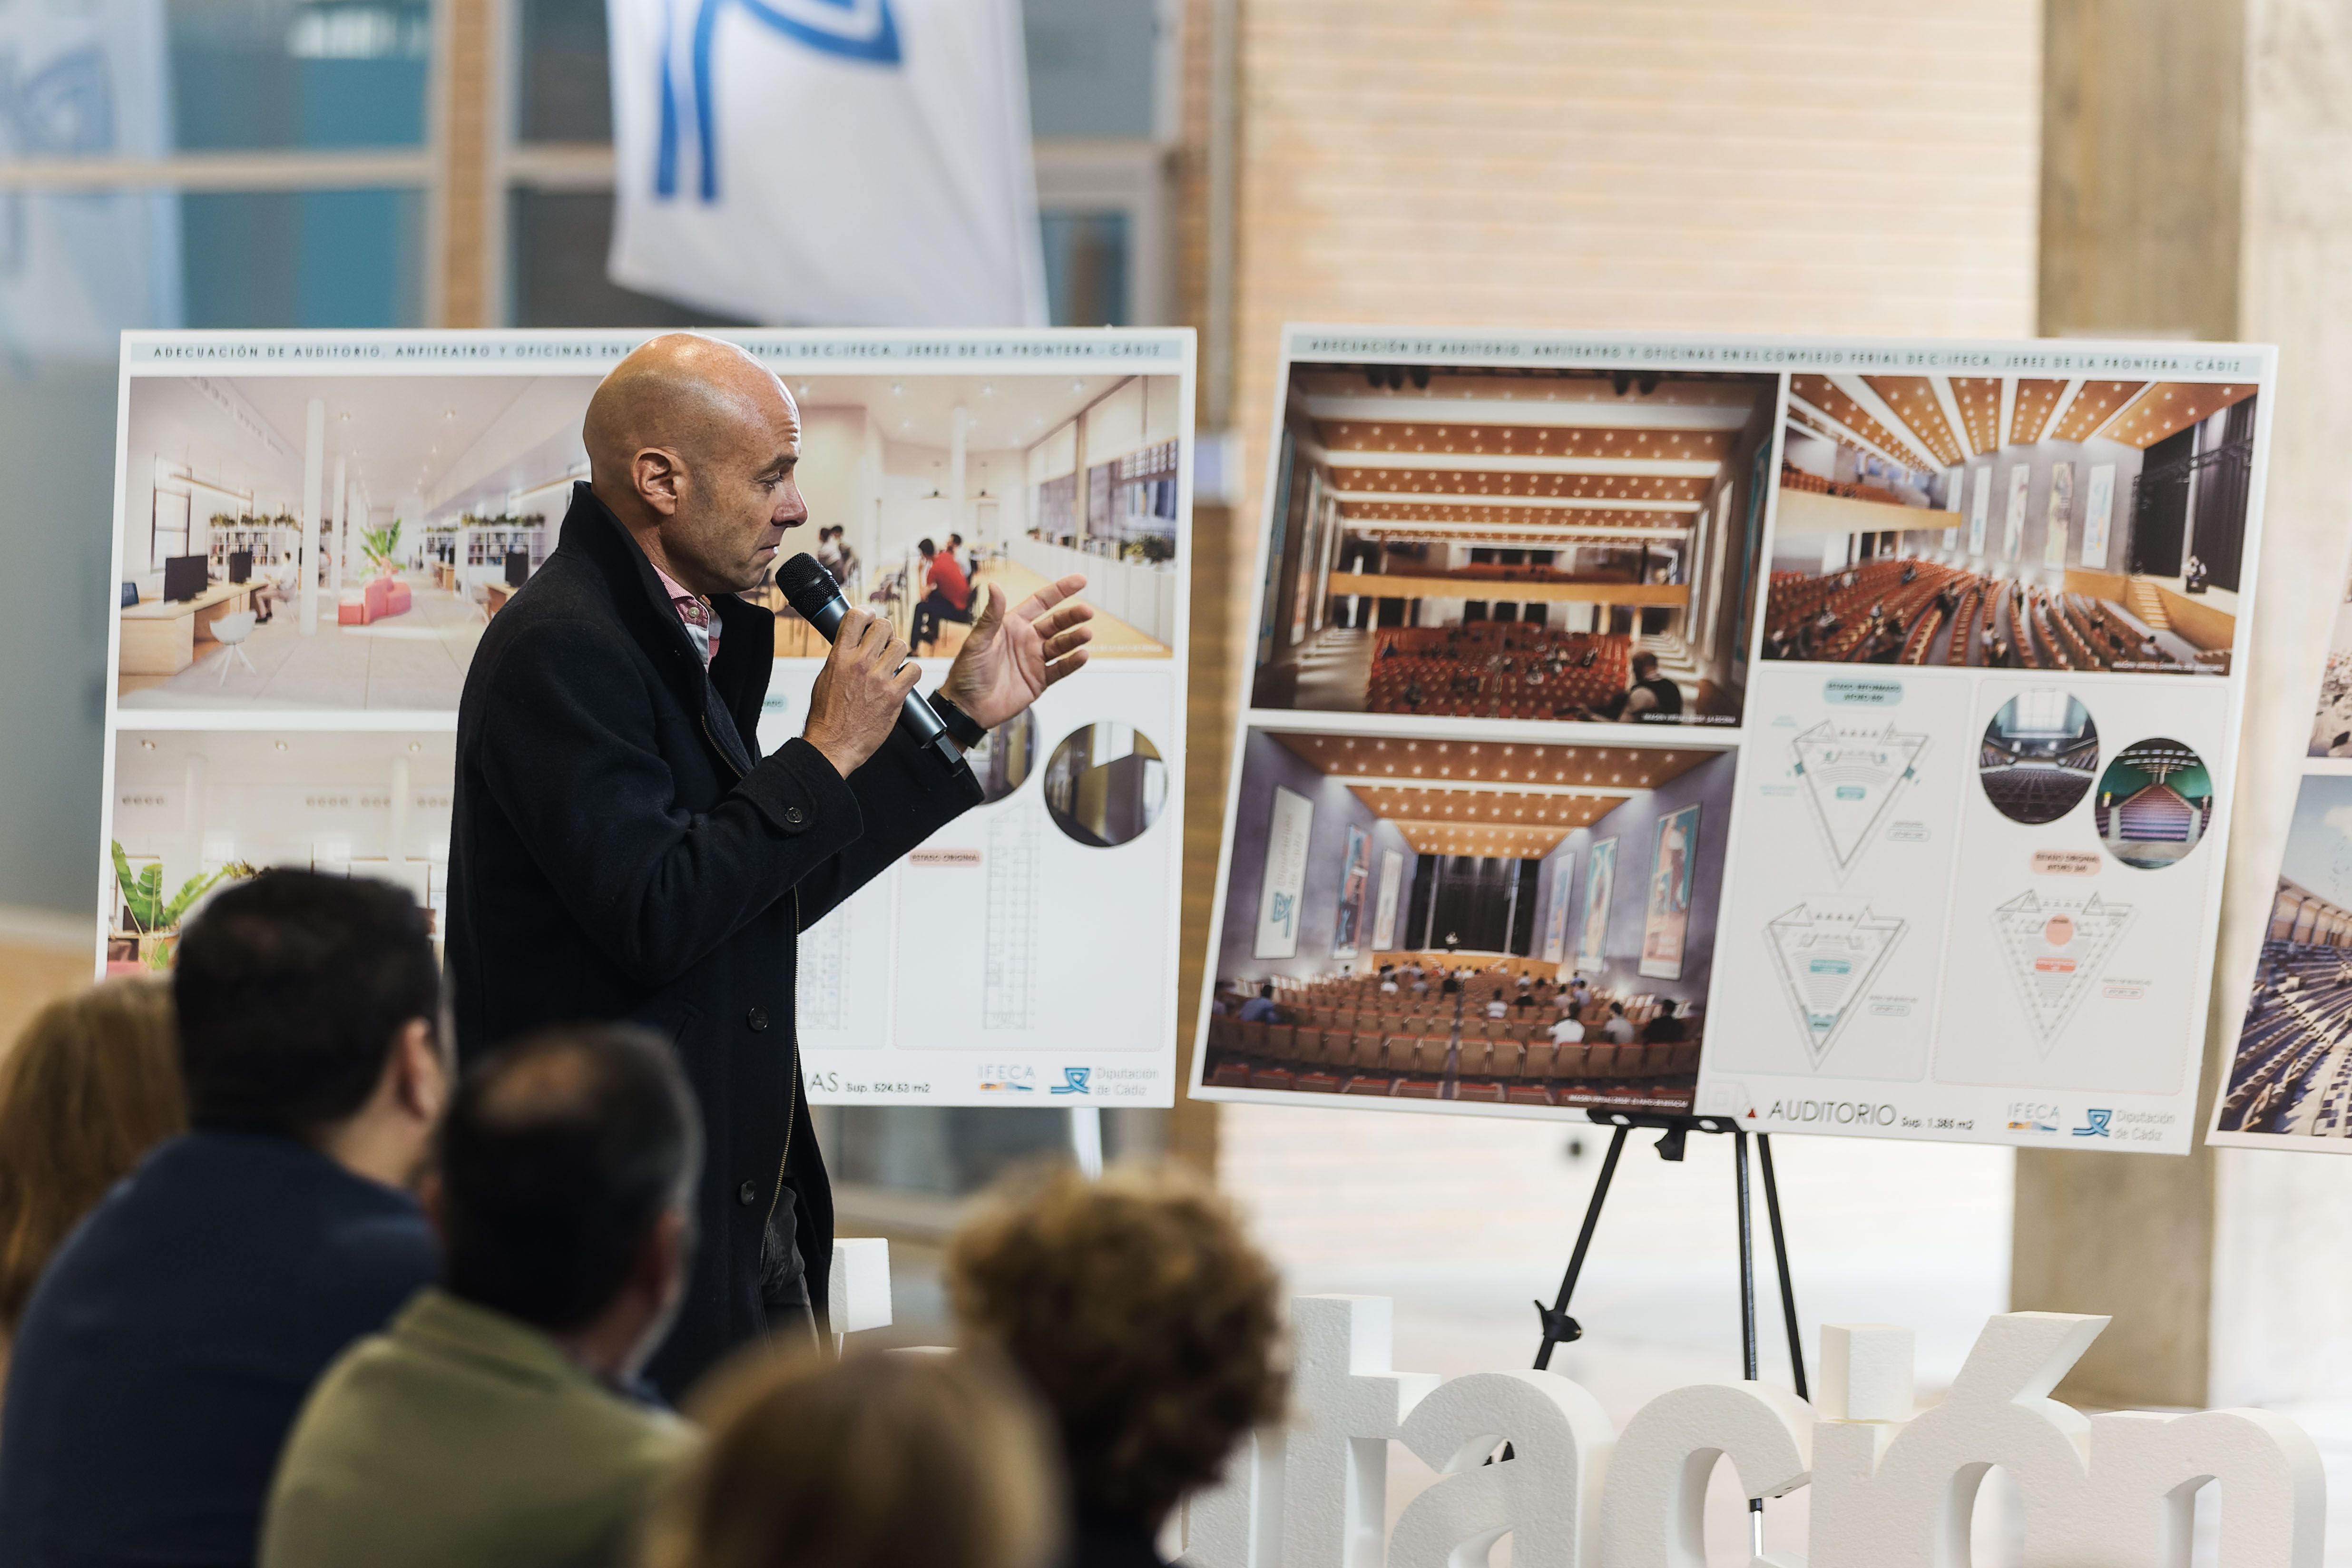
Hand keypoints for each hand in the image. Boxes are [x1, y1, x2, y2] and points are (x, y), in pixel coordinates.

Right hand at [802, 610, 918, 777]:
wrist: (833, 746)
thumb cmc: (826, 717)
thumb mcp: (825, 678)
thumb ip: (840, 657)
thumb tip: (852, 644)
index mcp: (839, 657)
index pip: (855, 618)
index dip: (866, 613)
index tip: (870, 617)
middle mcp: (860, 664)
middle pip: (883, 627)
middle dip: (886, 632)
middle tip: (883, 643)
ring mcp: (878, 680)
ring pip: (901, 646)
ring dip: (898, 652)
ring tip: (892, 663)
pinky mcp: (894, 696)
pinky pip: (914, 670)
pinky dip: (911, 672)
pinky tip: (903, 678)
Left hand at [940, 574, 1093, 729]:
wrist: (967, 707)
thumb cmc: (966, 672)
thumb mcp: (978, 641)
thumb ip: (991, 615)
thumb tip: (994, 586)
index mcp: (1012, 625)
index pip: (1041, 602)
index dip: (1060, 591)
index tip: (1080, 581)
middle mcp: (1026, 640)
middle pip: (1056, 623)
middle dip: (1073, 616)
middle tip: (1087, 612)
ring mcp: (1034, 660)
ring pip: (1061, 645)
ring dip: (1074, 638)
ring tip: (1086, 633)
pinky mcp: (1039, 680)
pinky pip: (1059, 669)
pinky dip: (1071, 663)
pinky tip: (1081, 655)